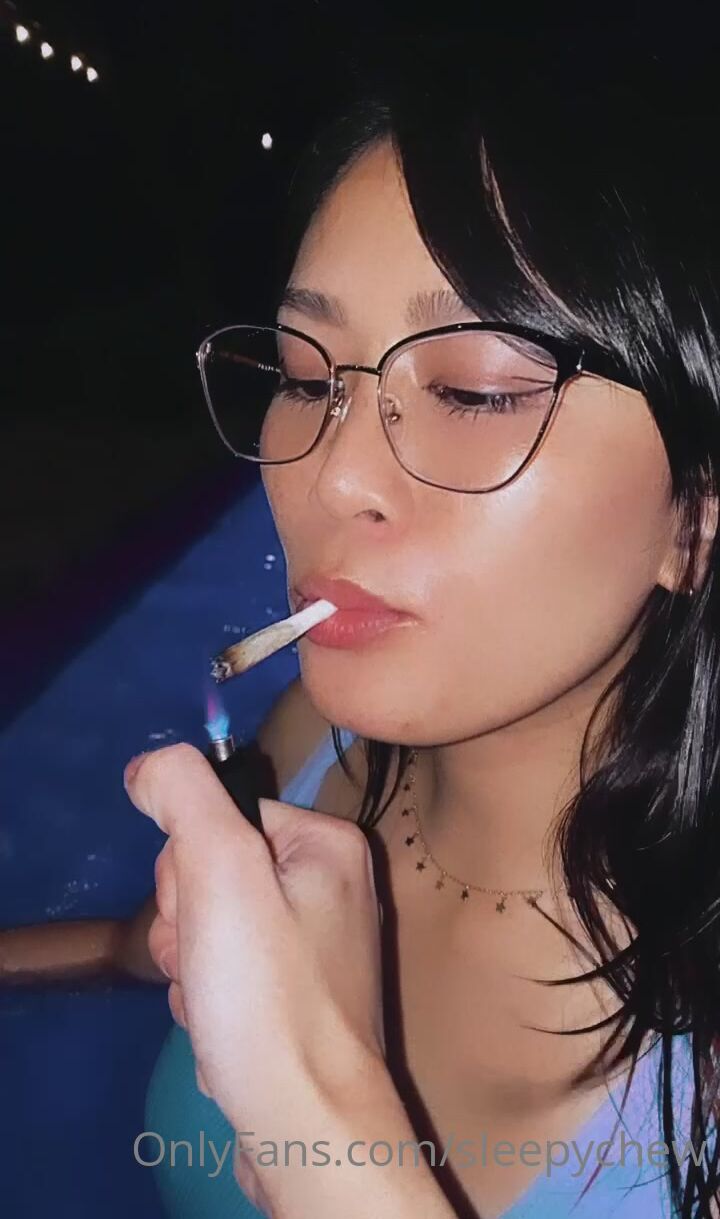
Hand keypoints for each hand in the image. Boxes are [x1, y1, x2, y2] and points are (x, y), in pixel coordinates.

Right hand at [123, 743, 385, 1190]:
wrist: (307, 1126)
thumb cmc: (267, 995)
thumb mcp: (218, 869)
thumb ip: (184, 797)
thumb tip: (153, 765)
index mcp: (329, 844)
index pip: (221, 816)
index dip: (190, 865)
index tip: (204, 913)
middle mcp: (333, 888)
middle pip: (212, 874)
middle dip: (188, 924)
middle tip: (206, 963)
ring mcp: (318, 949)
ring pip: (210, 931)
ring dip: (192, 971)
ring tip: (217, 1006)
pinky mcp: (298, 1003)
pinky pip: (227, 978)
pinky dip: (213, 1005)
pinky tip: (226, 1032)